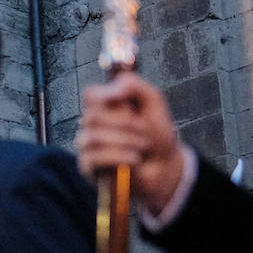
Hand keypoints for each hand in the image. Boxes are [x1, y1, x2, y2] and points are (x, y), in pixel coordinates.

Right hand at [76, 72, 187, 215]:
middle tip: (144, 131)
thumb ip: (134, 85)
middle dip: (126, 124)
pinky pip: (95, 158)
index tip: (127, 102)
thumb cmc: (156, 134)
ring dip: (126, 141)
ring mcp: (87, 145)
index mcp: (104, 105)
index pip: (90, 95)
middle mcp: (91, 124)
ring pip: (94, 138)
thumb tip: (114, 89)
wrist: (165, 167)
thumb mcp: (153, 102)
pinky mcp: (88, 167)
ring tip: (142, 146)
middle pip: (93, 116)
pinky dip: (120, 157)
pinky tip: (134, 159)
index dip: (106, 96)